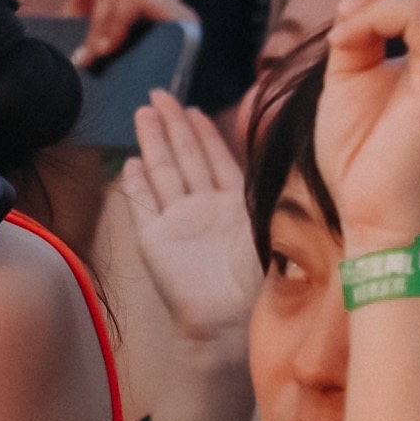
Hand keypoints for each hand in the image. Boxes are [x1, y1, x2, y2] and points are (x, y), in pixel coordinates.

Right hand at [111, 92, 257, 346]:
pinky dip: (135, 184)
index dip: (204, 132)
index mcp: (235, 207)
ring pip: (163, 172)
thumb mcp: (278, 229)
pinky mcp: (155, 242)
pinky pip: (143, 205)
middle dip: (173, 124)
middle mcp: (205, 210)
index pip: (217, 158)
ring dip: (153, 141)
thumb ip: (275, 196)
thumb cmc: (262, 285)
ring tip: (143, 112)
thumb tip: (290, 161)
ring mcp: (178, 225)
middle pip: (185, 157)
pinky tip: (130, 163)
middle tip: (159, 94)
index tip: (192, 107)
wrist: (231, 326)